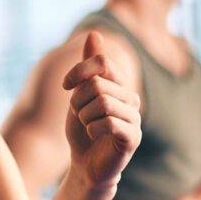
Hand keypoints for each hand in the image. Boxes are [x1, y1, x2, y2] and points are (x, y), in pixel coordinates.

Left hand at [62, 32, 141, 188]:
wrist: (86, 165)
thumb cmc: (83, 131)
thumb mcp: (79, 95)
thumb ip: (87, 68)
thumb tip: (94, 34)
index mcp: (119, 85)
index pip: (102, 62)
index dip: (79, 71)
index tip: (65, 86)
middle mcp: (131, 98)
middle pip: (97, 84)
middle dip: (78, 100)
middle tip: (78, 115)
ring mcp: (135, 118)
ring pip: (102, 102)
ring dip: (84, 116)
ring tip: (86, 126)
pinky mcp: (133, 137)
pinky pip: (109, 123)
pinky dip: (92, 129)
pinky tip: (93, 135)